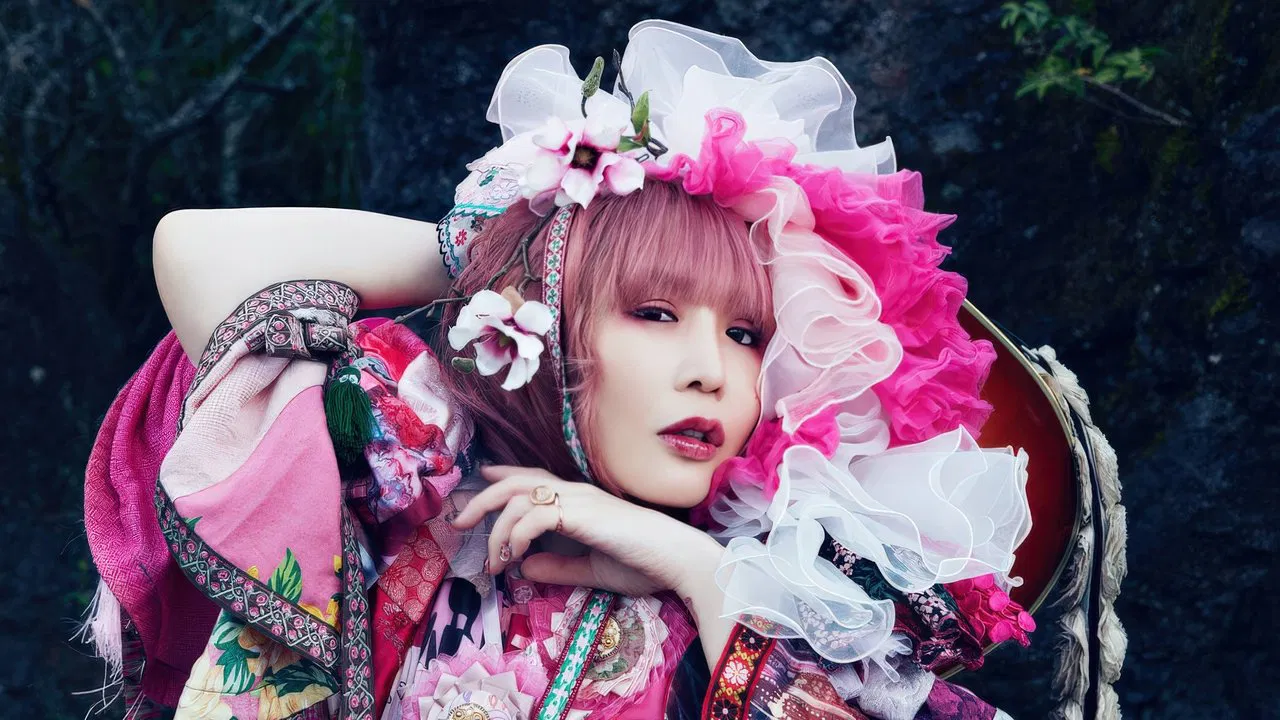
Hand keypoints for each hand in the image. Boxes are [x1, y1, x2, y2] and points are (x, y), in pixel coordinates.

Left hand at [450, 465, 722, 597]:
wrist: (675, 560)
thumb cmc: (644, 563)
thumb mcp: (592, 568)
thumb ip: (559, 568)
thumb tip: (527, 570)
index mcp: (579, 500)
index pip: (534, 478)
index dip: (504, 475)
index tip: (482, 477)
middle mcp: (575, 492)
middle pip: (516, 482)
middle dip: (482, 499)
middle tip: (459, 522)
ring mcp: (577, 500)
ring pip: (517, 498)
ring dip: (496, 530)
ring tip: (492, 561)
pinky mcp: (580, 514)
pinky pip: (534, 516)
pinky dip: (516, 537)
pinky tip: (515, 558)